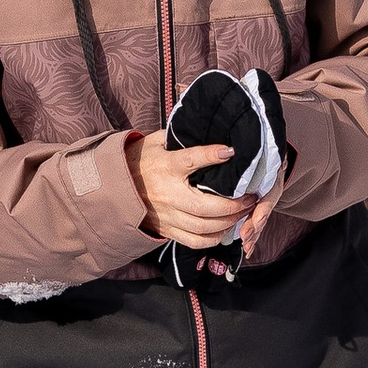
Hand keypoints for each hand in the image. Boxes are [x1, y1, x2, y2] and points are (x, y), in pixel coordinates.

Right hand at [132, 130, 252, 249]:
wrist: (116, 185)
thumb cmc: (142, 160)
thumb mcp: (157, 141)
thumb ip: (180, 137)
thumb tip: (207, 126)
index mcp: (166, 166)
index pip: (191, 160)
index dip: (212, 155)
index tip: (231, 152)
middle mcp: (168, 194)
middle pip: (204, 206)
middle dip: (233, 205)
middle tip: (251, 197)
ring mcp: (167, 215)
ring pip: (203, 227)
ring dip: (228, 222)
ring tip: (244, 213)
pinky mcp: (167, 229)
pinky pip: (194, 241)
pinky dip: (214, 238)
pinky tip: (226, 229)